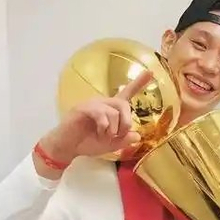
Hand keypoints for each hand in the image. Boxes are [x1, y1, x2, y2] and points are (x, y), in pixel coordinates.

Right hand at [38, 70, 152, 163]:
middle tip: (119, 135)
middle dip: (126, 122)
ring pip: (114, 111)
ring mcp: (92, 104)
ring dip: (113, 129)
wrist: (68, 147)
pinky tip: (99, 132)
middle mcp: (103, 103)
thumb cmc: (88, 142)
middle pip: (124, 104)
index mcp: (111, 109)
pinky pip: (101, 114)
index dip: (139, 83)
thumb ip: (125, 140)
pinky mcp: (83, 108)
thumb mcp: (112, 145)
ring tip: (104, 136)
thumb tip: (137, 135)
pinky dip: (104, 127)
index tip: (151, 72)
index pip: (126, 93)